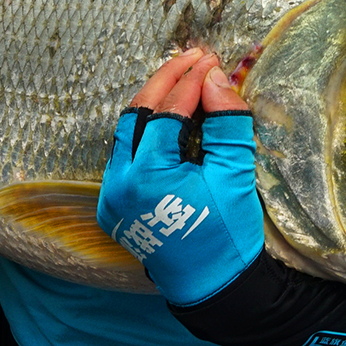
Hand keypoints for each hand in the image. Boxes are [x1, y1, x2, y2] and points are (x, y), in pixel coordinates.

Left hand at [97, 50, 264, 305]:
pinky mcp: (113, 204)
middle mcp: (117, 183)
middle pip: (136, 115)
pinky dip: (146, 130)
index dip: (190, 83)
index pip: (167, 113)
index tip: (211, 61)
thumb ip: (226, 123)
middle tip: (194, 58)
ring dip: (153, 103)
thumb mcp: (234, 176)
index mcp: (145, 177)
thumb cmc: (227, 234)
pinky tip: (169, 114)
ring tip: (183, 78)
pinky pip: (126, 155)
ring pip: (126, 132)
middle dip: (166, 82)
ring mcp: (111, 195)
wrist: (212, 286)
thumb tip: (216, 77)